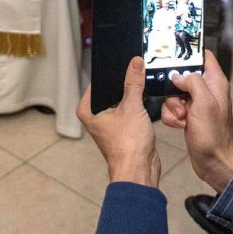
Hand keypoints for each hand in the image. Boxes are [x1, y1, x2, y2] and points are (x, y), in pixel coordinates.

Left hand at [77, 56, 160, 186]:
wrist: (139, 170)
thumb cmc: (127, 147)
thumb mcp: (132, 107)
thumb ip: (134, 82)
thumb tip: (135, 63)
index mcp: (87, 109)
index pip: (98, 81)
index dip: (113, 72)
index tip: (125, 63)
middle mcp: (94, 116)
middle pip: (111, 90)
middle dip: (124, 85)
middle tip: (137, 76)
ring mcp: (108, 123)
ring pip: (121, 101)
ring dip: (132, 97)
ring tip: (140, 95)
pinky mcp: (121, 129)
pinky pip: (128, 110)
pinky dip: (136, 107)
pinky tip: (144, 107)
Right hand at [161, 50, 232, 192]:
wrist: (213, 162)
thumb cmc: (214, 133)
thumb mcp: (205, 102)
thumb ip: (192, 82)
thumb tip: (177, 76)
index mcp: (215, 82)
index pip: (204, 56)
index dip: (190, 52)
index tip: (173, 54)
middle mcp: (206, 90)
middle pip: (182, 75)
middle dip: (175, 88)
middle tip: (181, 101)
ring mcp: (195, 104)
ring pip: (173, 93)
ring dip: (173, 106)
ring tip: (183, 118)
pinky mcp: (187, 116)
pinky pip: (171, 108)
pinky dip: (172, 117)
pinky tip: (179, 126)